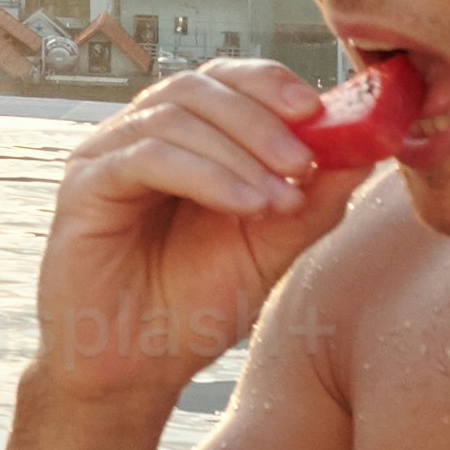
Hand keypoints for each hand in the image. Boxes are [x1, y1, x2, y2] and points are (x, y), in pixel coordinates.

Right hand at [16, 58, 385, 415]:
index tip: (319, 111)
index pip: (225, 81)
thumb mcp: (268, 249)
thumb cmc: (193, 305)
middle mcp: (141, 135)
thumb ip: (310, 201)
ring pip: (175, 116)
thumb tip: (365, 152)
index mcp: (184, 139)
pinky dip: (205, 175)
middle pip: (200, 87)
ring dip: (238, 152)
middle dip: (261, 119)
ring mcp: (107, 156)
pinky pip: (145, 157)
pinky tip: (244, 207)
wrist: (137, 368)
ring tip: (277, 199)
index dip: (271, 84)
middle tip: (305, 160)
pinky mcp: (84, 187)